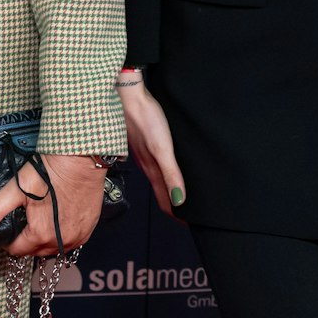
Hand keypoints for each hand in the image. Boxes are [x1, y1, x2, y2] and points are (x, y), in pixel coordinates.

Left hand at [0, 154, 105, 256]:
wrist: (81, 159)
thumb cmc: (50, 171)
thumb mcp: (18, 188)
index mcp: (40, 235)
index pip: (17, 250)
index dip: (9, 240)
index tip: (9, 225)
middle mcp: (61, 242)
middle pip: (36, 251)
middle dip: (26, 240)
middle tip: (24, 220)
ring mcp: (78, 237)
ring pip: (54, 248)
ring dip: (45, 239)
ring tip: (40, 219)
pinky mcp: (89, 229)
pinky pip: (71, 241)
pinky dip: (62, 235)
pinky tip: (58, 219)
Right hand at [120, 78, 185, 218]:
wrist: (128, 94)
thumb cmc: (145, 119)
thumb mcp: (162, 149)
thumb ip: (170, 174)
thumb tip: (179, 201)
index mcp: (151, 170)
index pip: (165, 200)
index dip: (177, 214)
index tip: (189, 223)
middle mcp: (147, 165)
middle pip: (162, 192)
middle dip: (174, 205)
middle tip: (189, 215)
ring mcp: (144, 154)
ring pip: (158, 179)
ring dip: (169, 189)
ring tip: (182, 195)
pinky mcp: (144, 142)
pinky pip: (155, 165)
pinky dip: (165, 173)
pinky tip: (168, 166)